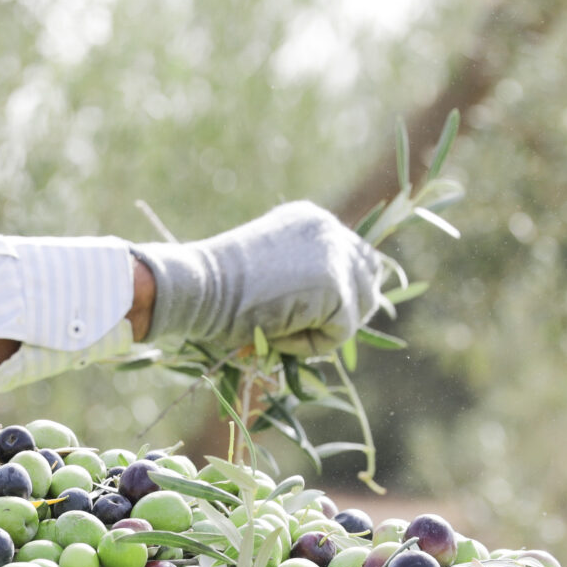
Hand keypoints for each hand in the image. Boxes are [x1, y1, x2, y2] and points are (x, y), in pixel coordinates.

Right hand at [136, 202, 384, 354]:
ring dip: (326, 328)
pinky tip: (276, 333)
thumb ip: (303, 277)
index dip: (341, 293)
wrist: (198, 286)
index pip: (354, 257)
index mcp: (312, 221)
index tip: (307, 314)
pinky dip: (310, 344)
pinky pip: (341, 333)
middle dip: (345, 311)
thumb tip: (335, 310)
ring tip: (282, 328)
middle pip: (369, 279)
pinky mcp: (335, 286)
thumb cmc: (217, 289)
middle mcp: (329, 229)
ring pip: (358, 309)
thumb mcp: (269, 272)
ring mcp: (335, 255)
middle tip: (305, 330)